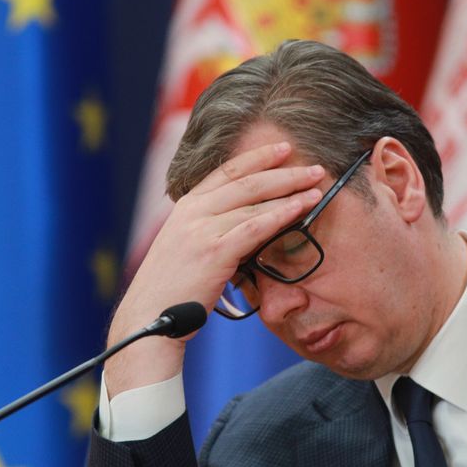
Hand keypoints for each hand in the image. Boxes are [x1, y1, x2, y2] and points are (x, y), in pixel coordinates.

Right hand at [103, 141, 323, 396]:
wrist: (150, 317)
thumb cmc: (173, 290)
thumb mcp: (186, 248)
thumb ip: (211, 231)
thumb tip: (247, 225)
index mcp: (186, 207)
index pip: (227, 171)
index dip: (258, 157)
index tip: (283, 149)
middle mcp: (192, 212)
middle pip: (246, 180)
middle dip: (284, 170)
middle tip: (314, 167)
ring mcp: (202, 230)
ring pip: (254, 200)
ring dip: (290, 191)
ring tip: (316, 187)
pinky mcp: (214, 252)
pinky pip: (255, 227)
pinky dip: (281, 214)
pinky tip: (301, 208)